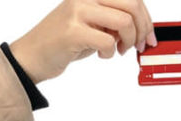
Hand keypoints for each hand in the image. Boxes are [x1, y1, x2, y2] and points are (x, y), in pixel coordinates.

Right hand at [9, 0, 155, 83]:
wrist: (32, 56)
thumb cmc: (64, 41)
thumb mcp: (92, 23)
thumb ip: (114, 18)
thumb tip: (144, 26)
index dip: (147, 18)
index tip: (149, 35)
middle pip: (133, 4)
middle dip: (143, 28)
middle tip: (139, 45)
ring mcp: (77, 12)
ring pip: (124, 21)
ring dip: (128, 41)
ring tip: (118, 50)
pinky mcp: (72, 31)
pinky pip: (108, 41)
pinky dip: (111, 53)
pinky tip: (101, 54)